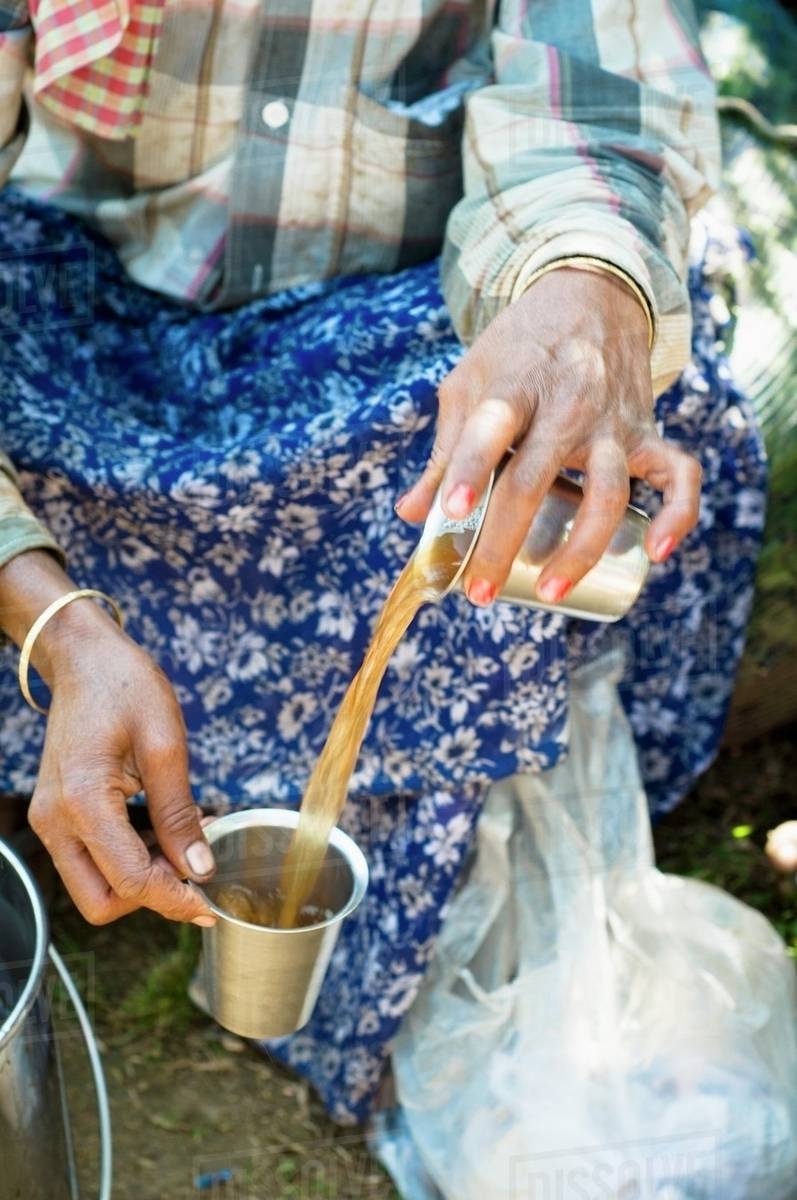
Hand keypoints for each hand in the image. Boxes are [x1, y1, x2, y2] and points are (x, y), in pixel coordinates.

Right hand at [0, 552, 215, 925]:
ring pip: (94, 888)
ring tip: (185, 844)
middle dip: (151, 897)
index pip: (130, 880)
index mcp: (83, 800)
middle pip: (102, 901)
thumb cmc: (125, 687)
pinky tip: (161, 833)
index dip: (175, 899)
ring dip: (140, 879)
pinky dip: (127, 861)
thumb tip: (200, 868)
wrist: (84, 659)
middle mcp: (56, 820)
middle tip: (195, 870)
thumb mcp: (166, 745)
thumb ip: (180, 813)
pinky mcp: (56, 816)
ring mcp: (50, 820)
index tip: (211, 903)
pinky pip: (90, 861)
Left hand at [397, 268, 701, 604]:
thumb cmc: (519, 351)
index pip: (488, 429)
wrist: (592, 296)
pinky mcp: (650, 433)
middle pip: (534, 481)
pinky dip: (677, 515)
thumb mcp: (471, 385)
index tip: (449, 511)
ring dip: (579, 550)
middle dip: (503, 544)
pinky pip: (678, 476)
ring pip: (606, 493)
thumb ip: (444, 452)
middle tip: (478, 595)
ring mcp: (614, 421)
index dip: (466, 470)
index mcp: (514, 387)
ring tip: (549, 594)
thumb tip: (413, 516)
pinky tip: (657, 552)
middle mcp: (567, 405)